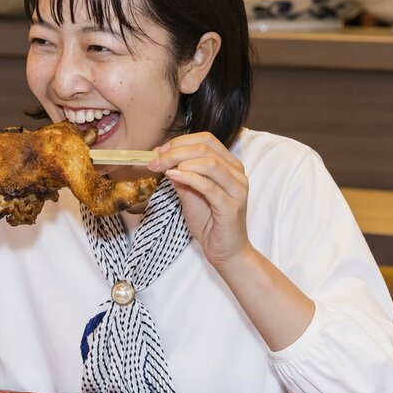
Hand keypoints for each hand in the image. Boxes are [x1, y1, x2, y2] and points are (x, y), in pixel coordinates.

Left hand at [149, 133, 253, 270]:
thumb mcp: (190, 193)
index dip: (180, 141)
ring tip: (162, 169)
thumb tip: (162, 157)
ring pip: (209, 163)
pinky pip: (208, 186)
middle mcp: (237, 174)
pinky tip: (172, 177)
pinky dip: (188, 178)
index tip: (159, 151)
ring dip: (180, 162)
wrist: (226, 252)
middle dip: (176, 151)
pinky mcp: (231, 206)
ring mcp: (237, 190)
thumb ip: (181, 175)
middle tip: (155, 160)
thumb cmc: (210, 223)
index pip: (207, 140)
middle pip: (206, 148)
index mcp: (230, 166)